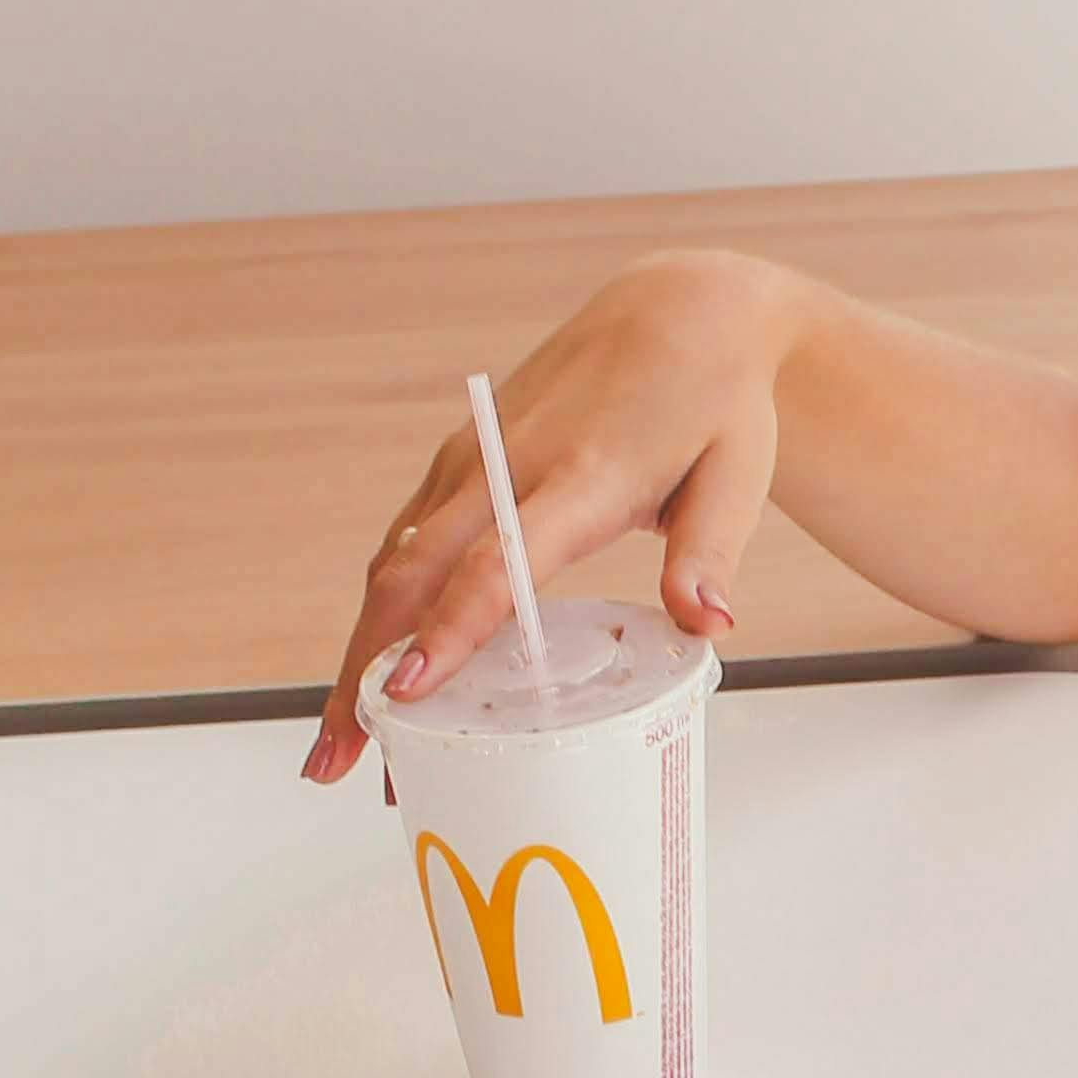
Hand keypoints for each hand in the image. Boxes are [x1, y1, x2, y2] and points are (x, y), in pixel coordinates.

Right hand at [304, 249, 792, 785]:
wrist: (679, 313)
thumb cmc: (714, 406)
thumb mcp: (734, 477)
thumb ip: (709, 554)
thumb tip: (709, 626)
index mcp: (581, 476)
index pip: (498, 562)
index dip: (450, 629)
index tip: (406, 692)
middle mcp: (508, 464)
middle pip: (414, 575)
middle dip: (368, 672)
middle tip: (342, 764)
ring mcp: (474, 459)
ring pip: (394, 564)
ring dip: (360, 654)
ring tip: (344, 747)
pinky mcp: (462, 463)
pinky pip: (408, 545)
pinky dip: (382, 614)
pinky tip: (374, 676)